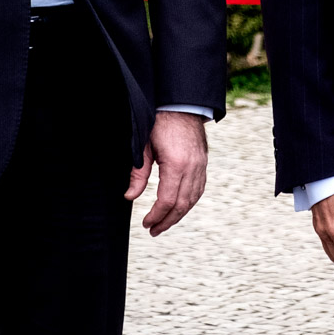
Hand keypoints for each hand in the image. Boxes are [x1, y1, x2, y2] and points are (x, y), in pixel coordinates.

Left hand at [126, 111, 208, 235]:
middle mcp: (193, 167)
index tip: (146, 223)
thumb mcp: (143, 147)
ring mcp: (201, 165)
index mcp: (177, 164)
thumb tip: (130, 197)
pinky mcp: (203, 162)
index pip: (168, 200)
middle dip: (168, 220)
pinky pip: (199, 188)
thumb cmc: (161, 122)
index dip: (156, 215)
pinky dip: (190, 201)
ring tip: (165, 223)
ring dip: (179, 214)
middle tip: (153, 230)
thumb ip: (138, 174)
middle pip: (183, 204)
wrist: (182, 104)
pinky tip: (180, 207)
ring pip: (193, 198)